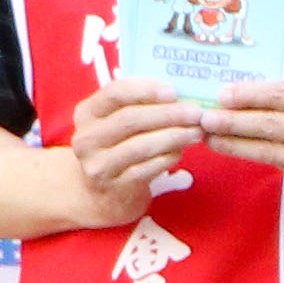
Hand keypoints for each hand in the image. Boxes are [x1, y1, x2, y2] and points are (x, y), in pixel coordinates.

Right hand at [55, 80, 210, 223]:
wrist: (100, 192)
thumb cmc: (116, 147)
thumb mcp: (115, 121)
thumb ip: (138, 105)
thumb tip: (180, 94)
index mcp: (87, 113)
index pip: (114, 93)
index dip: (146, 90)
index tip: (174, 92)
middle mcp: (87, 138)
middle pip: (130, 119)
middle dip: (168, 114)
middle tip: (196, 113)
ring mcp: (98, 164)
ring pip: (141, 146)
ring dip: (174, 137)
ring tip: (196, 132)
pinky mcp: (114, 187)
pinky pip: (147, 168)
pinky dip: (168, 157)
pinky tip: (181, 150)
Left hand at [198, 77, 283, 206]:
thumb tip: (253, 99)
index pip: (280, 94)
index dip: (247, 94)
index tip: (222, 94)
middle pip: (268, 124)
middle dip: (231, 122)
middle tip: (204, 119)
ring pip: (269, 151)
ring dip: (235, 145)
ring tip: (211, 139)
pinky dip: (260, 158)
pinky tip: (241, 152)